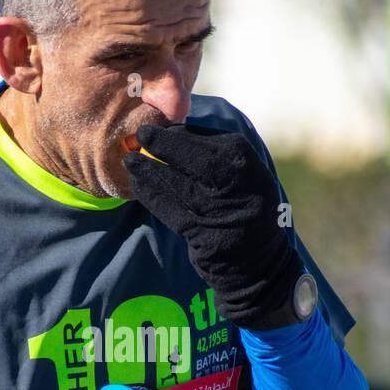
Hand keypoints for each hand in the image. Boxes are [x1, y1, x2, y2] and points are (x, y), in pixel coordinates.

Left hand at [124, 122, 306, 329]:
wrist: (258, 261)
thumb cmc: (243, 207)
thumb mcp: (243, 173)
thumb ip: (212, 152)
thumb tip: (171, 130)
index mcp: (246, 162)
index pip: (205, 140)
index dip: (175, 134)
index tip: (153, 128)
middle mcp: (238, 185)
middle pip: (193, 159)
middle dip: (162, 146)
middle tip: (139, 135)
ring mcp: (223, 212)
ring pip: (179, 185)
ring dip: (149, 171)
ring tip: (130, 161)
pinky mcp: (205, 237)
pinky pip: (172, 211)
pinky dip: (152, 196)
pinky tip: (138, 185)